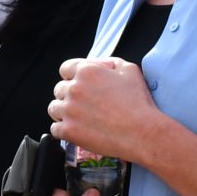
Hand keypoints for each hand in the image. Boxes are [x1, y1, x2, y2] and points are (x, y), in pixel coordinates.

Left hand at [48, 56, 162, 164]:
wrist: (142, 132)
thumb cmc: (138, 102)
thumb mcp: (130, 71)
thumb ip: (110, 63)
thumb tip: (101, 65)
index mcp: (87, 71)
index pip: (65, 69)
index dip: (71, 76)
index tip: (77, 84)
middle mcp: (74, 88)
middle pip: (59, 89)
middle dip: (69, 95)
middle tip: (84, 105)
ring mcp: (69, 110)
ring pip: (54, 108)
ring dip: (63, 112)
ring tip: (79, 118)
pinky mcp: (68, 130)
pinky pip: (54, 129)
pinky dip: (63, 130)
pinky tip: (77, 130)